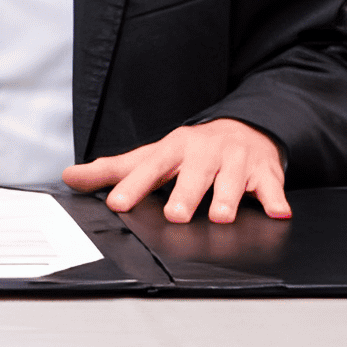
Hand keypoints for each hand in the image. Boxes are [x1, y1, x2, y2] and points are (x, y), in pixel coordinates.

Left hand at [62, 118, 290, 222]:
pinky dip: (275, 198)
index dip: (132, 185)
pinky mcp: (265, 172)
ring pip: (232, 179)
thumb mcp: (152, 156)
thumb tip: (69, 177)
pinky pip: (272, 186)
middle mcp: (205, 153)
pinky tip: (277, 212)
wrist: (244, 130)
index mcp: (174, 149)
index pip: (150, 168)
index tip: (117, 204)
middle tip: (174, 215)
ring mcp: (236, 161)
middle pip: (194, 173)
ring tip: (221, 216)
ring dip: (227, 197)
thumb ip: (113, 171)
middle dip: (185, 193)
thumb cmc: (191, 152)